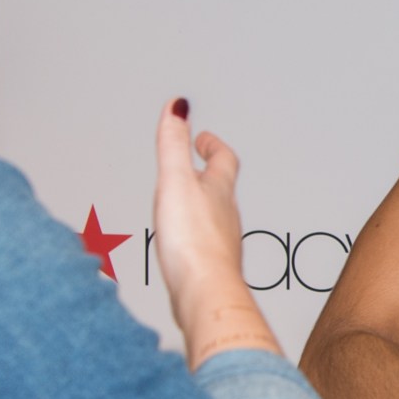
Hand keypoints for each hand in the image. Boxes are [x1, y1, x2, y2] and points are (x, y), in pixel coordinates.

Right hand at [153, 98, 279, 364]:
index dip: (214, 145)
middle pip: (223, 186)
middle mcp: (225, 214)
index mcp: (218, 190)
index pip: (224, 158)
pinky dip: (197, 232)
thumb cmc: (193, 242)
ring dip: (204, 202)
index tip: (204, 137)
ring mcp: (220, 242)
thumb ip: (173, 144)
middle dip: (209, 171)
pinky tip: (186, 244)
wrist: (205, 293)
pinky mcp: (210, 267)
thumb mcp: (176, 182)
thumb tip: (178, 106)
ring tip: (190, 200)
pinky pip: (206, 241)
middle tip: (199, 163)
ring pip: (216, 214)